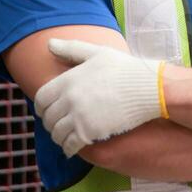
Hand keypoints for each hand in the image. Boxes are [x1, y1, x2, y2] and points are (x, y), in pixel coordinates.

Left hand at [34, 38, 163, 157]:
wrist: (149, 88)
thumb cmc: (125, 68)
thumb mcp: (98, 53)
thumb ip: (71, 49)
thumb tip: (49, 43)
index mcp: (68, 79)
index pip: (41, 98)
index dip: (42, 107)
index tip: (48, 112)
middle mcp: (69, 98)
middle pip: (48, 118)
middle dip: (51, 123)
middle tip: (58, 125)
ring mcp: (79, 116)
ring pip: (57, 133)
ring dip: (59, 137)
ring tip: (66, 137)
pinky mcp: (90, 132)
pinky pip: (70, 145)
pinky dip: (68, 148)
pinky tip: (73, 148)